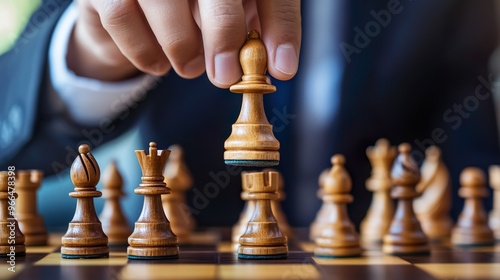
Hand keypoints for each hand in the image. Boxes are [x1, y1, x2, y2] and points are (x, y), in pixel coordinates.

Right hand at [68, 0, 300, 87]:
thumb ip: (257, 31)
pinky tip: (159, 65)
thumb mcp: (231, 14)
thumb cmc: (193, 8)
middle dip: (225, 34)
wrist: (133, 3)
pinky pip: (123, 16)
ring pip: (164, 1)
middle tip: (224, 75)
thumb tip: (281, 66)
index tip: (282, 69)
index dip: (280, 27)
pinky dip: (144, 51)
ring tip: (190, 67)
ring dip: (182, 46)